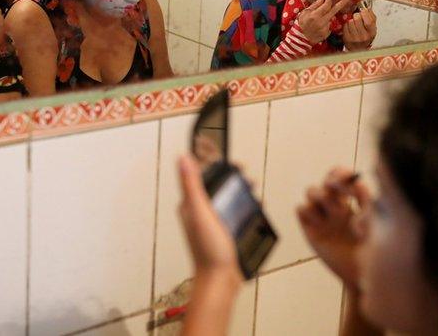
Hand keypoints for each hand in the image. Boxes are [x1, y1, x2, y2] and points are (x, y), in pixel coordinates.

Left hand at [177, 155, 242, 284]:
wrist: (219, 279)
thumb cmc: (208, 247)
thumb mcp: (200, 212)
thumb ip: (192, 185)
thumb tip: (182, 158)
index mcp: (190, 205)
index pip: (203, 178)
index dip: (219, 167)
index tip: (237, 165)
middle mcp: (198, 212)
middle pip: (217, 188)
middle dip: (234, 180)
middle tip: (250, 180)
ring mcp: (211, 224)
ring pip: (227, 200)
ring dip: (241, 193)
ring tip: (255, 193)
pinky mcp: (222, 233)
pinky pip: (233, 214)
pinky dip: (244, 208)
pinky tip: (255, 209)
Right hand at [297, 0, 353, 44]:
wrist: (301, 38)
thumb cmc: (302, 23)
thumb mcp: (305, 12)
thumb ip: (315, 5)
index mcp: (315, 15)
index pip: (326, 5)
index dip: (328, 1)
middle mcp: (321, 22)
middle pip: (334, 11)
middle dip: (341, 4)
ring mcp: (325, 28)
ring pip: (331, 18)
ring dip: (328, 17)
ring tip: (318, 20)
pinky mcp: (326, 33)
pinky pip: (329, 26)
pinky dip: (326, 24)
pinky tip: (319, 27)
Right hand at [297, 166, 371, 287]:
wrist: (362, 275)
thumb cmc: (373, 249)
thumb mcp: (375, 221)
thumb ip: (367, 201)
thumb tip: (358, 182)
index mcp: (351, 201)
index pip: (341, 176)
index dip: (342, 174)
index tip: (351, 180)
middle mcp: (335, 206)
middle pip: (325, 181)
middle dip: (332, 182)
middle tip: (343, 195)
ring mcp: (322, 218)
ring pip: (311, 191)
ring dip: (321, 197)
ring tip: (335, 214)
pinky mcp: (311, 230)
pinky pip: (301, 209)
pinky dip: (309, 211)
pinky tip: (322, 225)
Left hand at [342, 8, 377, 51]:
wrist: (359, 48)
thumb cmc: (366, 35)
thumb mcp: (372, 27)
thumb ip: (371, 17)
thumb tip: (367, 8)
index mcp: (371, 32)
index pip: (368, 21)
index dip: (365, 13)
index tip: (363, 10)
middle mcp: (363, 36)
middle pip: (357, 19)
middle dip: (356, 15)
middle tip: (357, 16)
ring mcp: (354, 38)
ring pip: (350, 21)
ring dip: (351, 19)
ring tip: (353, 22)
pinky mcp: (347, 38)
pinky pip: (345, 26)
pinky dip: (346, 24)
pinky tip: (349, 26)